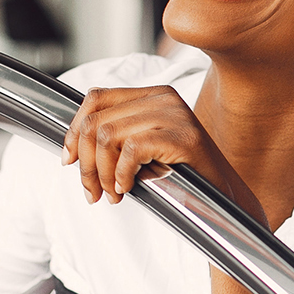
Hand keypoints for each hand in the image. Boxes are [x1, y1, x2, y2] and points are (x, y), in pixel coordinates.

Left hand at [63, 86, 233, 206]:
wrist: (224, 199)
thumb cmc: (182, 176)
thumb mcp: (143, 149)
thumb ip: (115, 139)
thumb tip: (72, 147)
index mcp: (153, 95)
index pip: (96, 98)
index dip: (74, 131)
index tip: (69, 161)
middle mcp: (163, 98)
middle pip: (96, 121)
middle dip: (85, 163)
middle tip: (92, 192)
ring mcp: (174, 114)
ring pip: (107, 136)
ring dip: (101, 173)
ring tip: (112, 194)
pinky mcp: (183, 136)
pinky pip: (131, 150)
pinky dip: (122, 174)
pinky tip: (128, 187)